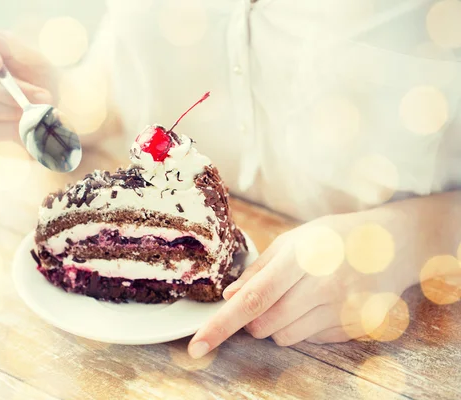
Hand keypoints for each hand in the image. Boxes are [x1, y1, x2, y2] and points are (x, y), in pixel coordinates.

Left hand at [188, 209, 420, 357]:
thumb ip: (260, 268)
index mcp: (302, 258)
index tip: (198, 345)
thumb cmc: (334, 238)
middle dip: (252, 319)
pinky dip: (305, 327)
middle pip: (264, 325)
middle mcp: (323, 286)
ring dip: (279, 324)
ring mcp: (343, 310)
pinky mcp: (355, 327)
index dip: (221, 325)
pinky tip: (322, 303)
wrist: (393, 244)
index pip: (253, 299)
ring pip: (285, 337)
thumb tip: (229, 296)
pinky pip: (311, 341)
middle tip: (269, 297)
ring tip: (300, 296)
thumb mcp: (295, 239)